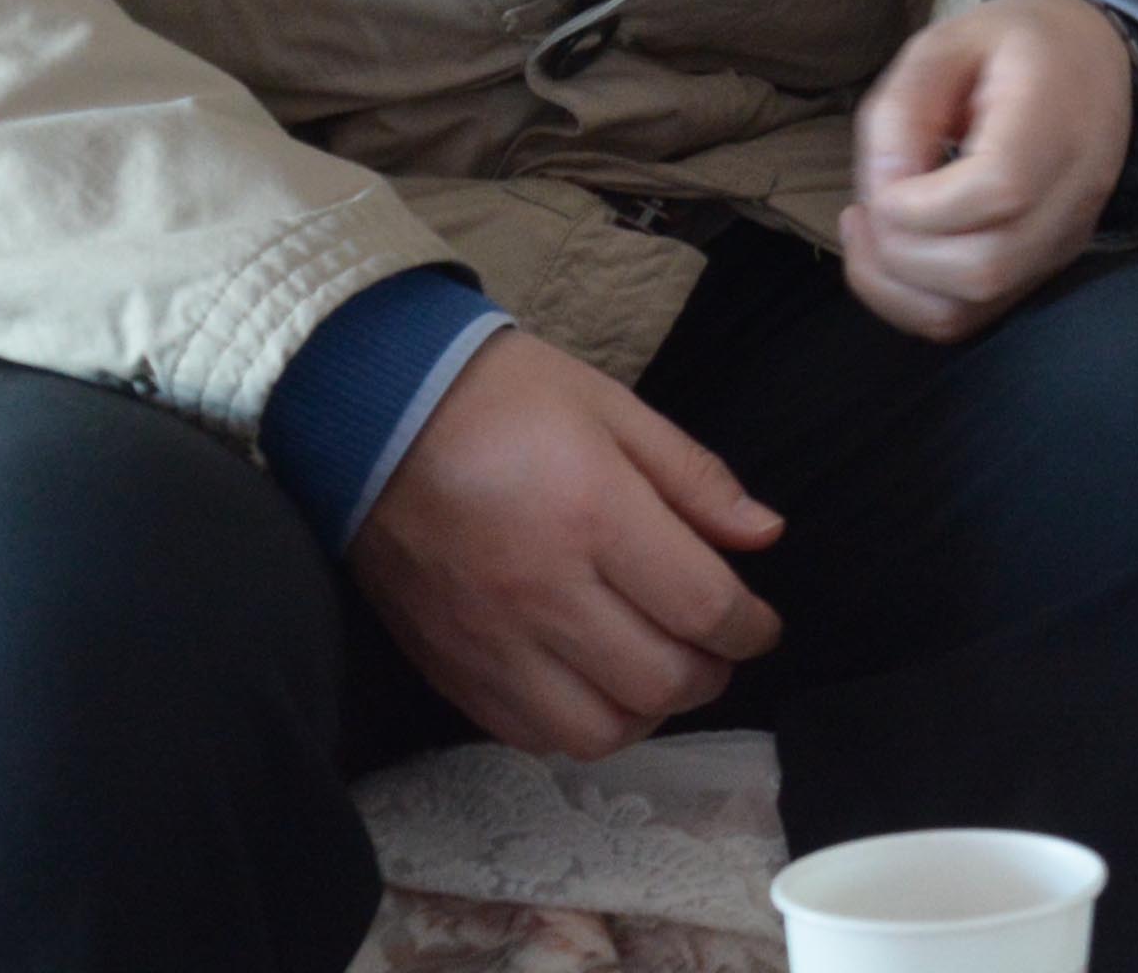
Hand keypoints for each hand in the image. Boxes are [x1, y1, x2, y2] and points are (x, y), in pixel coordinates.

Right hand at [346, 328, 787, 760]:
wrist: (373, 415)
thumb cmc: (502, 399)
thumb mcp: (613, 408)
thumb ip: (694, 478)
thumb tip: (764, 535)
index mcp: (595, 515)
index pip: (702, 608)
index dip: (750, 627)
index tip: (759, 623)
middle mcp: (545, 592)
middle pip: (660, 680)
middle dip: (711, 673)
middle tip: (716, 647)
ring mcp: (493, 641)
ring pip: (597, 731)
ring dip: (646, 711)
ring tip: (654, 670)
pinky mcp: (450, 668)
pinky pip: (530, 737)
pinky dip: (576, 727)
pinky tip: (590, 685)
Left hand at [839, 0, 1132, 343]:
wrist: (1090, 58)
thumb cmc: (1011, 44)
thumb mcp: (947, 39)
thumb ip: (903, 108)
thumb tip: (882, 191)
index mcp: (1055, 124)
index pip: (995, 194)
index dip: (918, 202)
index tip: (883, 171)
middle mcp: (1072, 198)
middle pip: (981, 269)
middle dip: (897, 250)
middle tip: (867, 206)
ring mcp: (1063, 242)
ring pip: (973, 309)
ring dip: (897, 285)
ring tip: (870, 230)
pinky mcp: (1045, 266)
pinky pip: (975, 316)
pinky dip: (917, 301)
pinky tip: (896, 252)